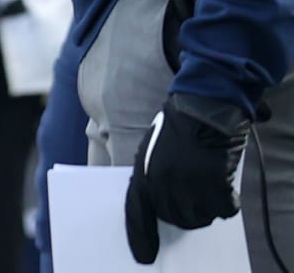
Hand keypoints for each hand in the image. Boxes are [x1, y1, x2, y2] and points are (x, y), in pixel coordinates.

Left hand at [124, 93, 249, 262]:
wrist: (201, 109)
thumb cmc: (177, 127)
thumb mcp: (151, 150)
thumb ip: (152, 176)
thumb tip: (157, 201)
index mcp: (143, 174)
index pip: (137, 212)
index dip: (140, 236)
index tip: (144, 256)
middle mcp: (163, 185)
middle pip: (173, 218)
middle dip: (183, 215)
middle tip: (194, 201)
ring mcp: (189, 187)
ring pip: (198, 217)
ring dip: (205, 209)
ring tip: (208, 190)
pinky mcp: (214, 186)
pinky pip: (223, 209)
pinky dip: (226, 203)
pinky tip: (224, 189)